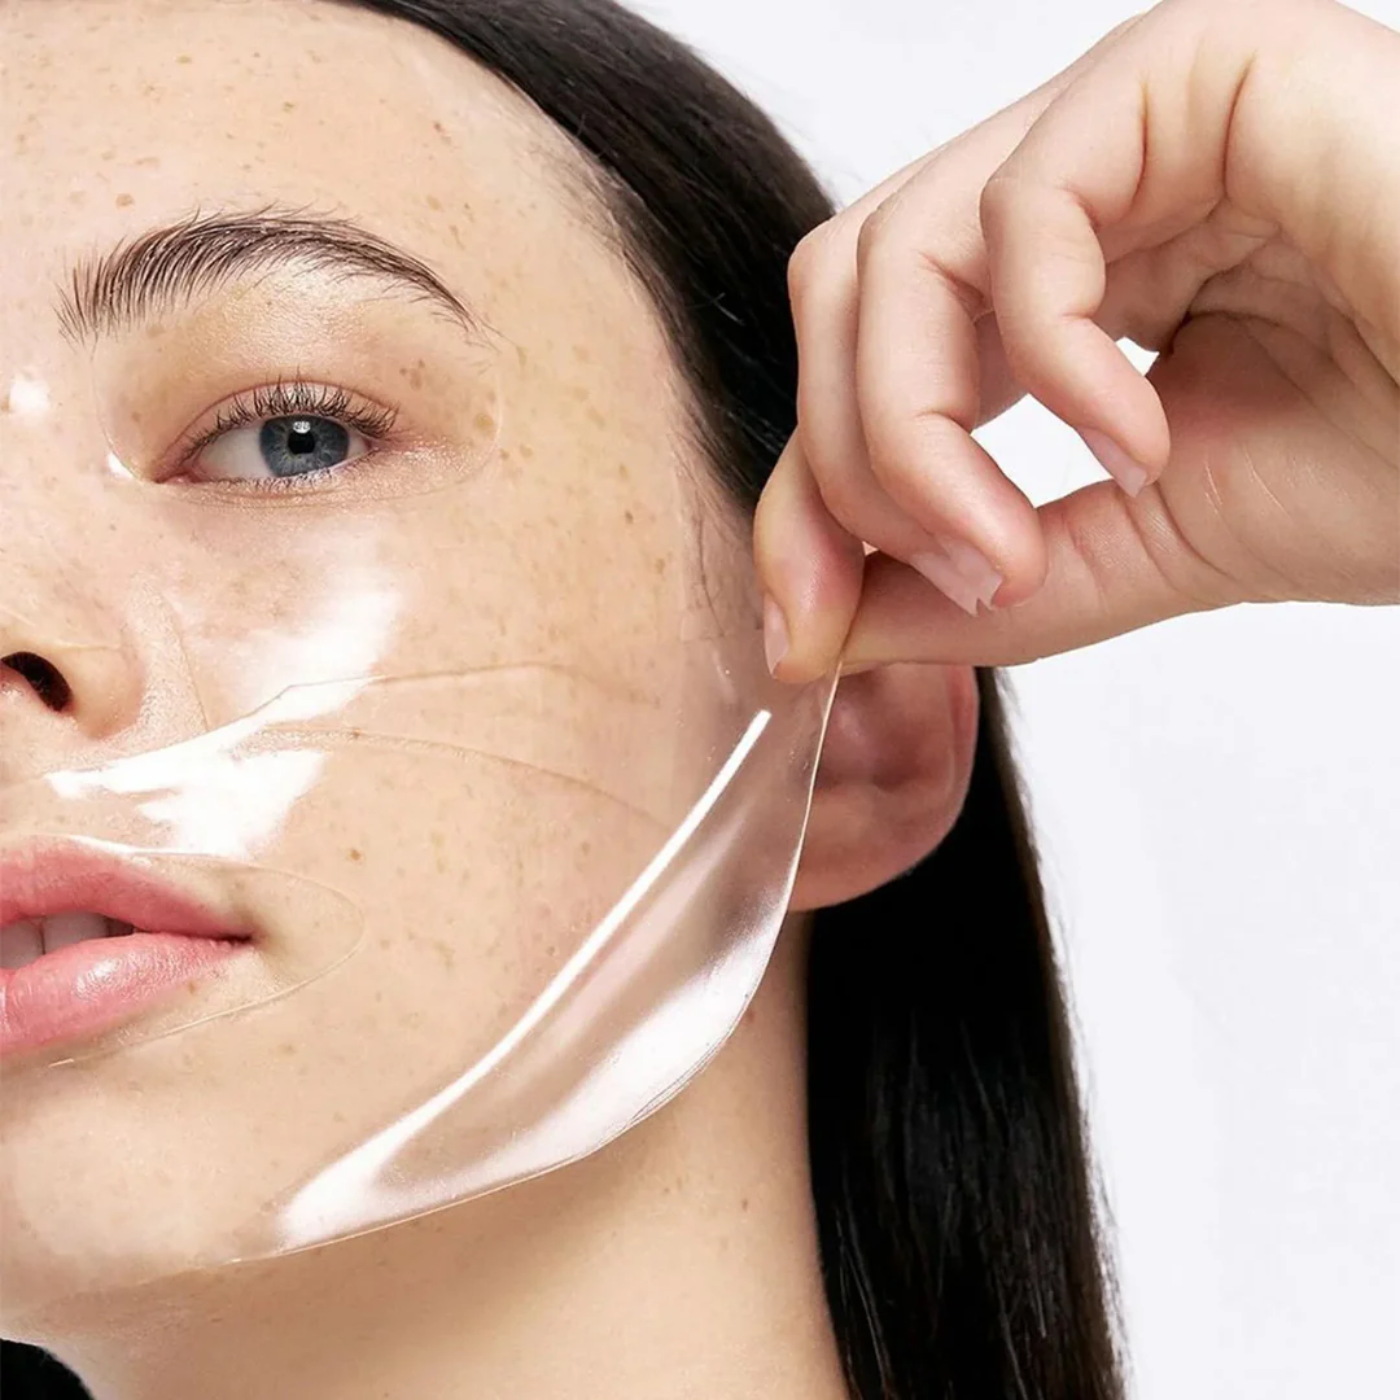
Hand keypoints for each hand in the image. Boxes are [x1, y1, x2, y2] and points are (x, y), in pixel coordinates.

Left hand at [755, 0, 1399, 677]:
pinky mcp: (1197, 69)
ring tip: (1017, 546)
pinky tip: (1141, 436)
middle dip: (847, 465)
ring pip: (897, 253)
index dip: (808, 490)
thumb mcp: (1138, 546)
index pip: (865, 356)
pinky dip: (1050, 359)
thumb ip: (979, 578)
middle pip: (848, 295)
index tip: (804, 624)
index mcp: (1067, 277)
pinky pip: (1024, 213)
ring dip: (920, 437)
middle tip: (942, 582)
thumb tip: (823, 625)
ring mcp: (1132, 117)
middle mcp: (1082, 185)